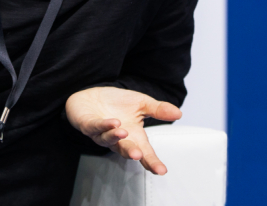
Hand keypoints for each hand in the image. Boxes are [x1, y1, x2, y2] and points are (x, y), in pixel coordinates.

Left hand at [65, 87, 181, 174]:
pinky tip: (112, 122)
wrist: (91, 95)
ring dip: (116, 137)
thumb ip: (158, 110)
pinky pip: (95, 127)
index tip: (161, 170)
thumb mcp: (141, 103)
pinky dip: (103, 125)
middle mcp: (118, 139)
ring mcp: (102, 134)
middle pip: (126, 150)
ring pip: (108, 140)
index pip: (145, 152)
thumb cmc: (117, 103)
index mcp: (133, 136)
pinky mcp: (88, 125)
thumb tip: (178, 113)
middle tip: (139, 156)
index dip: (152, 161)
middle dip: (132, 153)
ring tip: (123, 132)